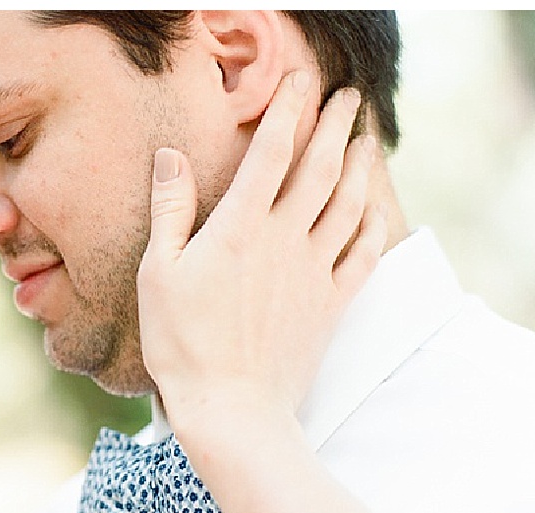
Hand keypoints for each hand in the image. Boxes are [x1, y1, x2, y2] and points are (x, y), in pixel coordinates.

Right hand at [138, 71, 387, 441]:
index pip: (272, 152)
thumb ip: (170, 210)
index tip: (299, 81)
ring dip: (361, 167)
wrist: (232, 408)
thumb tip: (171, 157)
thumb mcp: (158, 273)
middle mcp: (286, 239)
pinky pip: (363, 256)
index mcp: (241, 226)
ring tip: (367, 141)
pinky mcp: (331, 305)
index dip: (288, 110)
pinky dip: (374, 228)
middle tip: (348, 98)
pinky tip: (376, 213)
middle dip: (336, 126)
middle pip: (321, 168)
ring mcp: (314, 272)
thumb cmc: (183, 344)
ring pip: (348, 205)